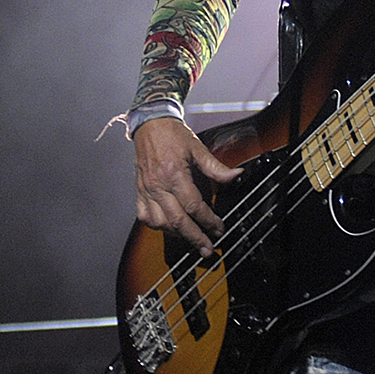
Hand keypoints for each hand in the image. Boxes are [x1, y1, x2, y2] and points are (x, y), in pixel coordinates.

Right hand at [133, 116, 240, 258]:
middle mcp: (158, 185)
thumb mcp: (198, 148)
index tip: (219, 228)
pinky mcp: (139, 191)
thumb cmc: (173, 135)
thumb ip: (216, 167)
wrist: (150, 124)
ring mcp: (146, 190)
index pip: (194, 206)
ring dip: (177, 234)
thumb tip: (236, 176)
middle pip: (178, 220)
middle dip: (195, 237)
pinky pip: (144, 216)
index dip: (208, 220)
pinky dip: (156, 226)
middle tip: (207, 249)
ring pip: (160, 222)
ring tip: (191, 239)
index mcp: (174, 174)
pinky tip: (168, 228)